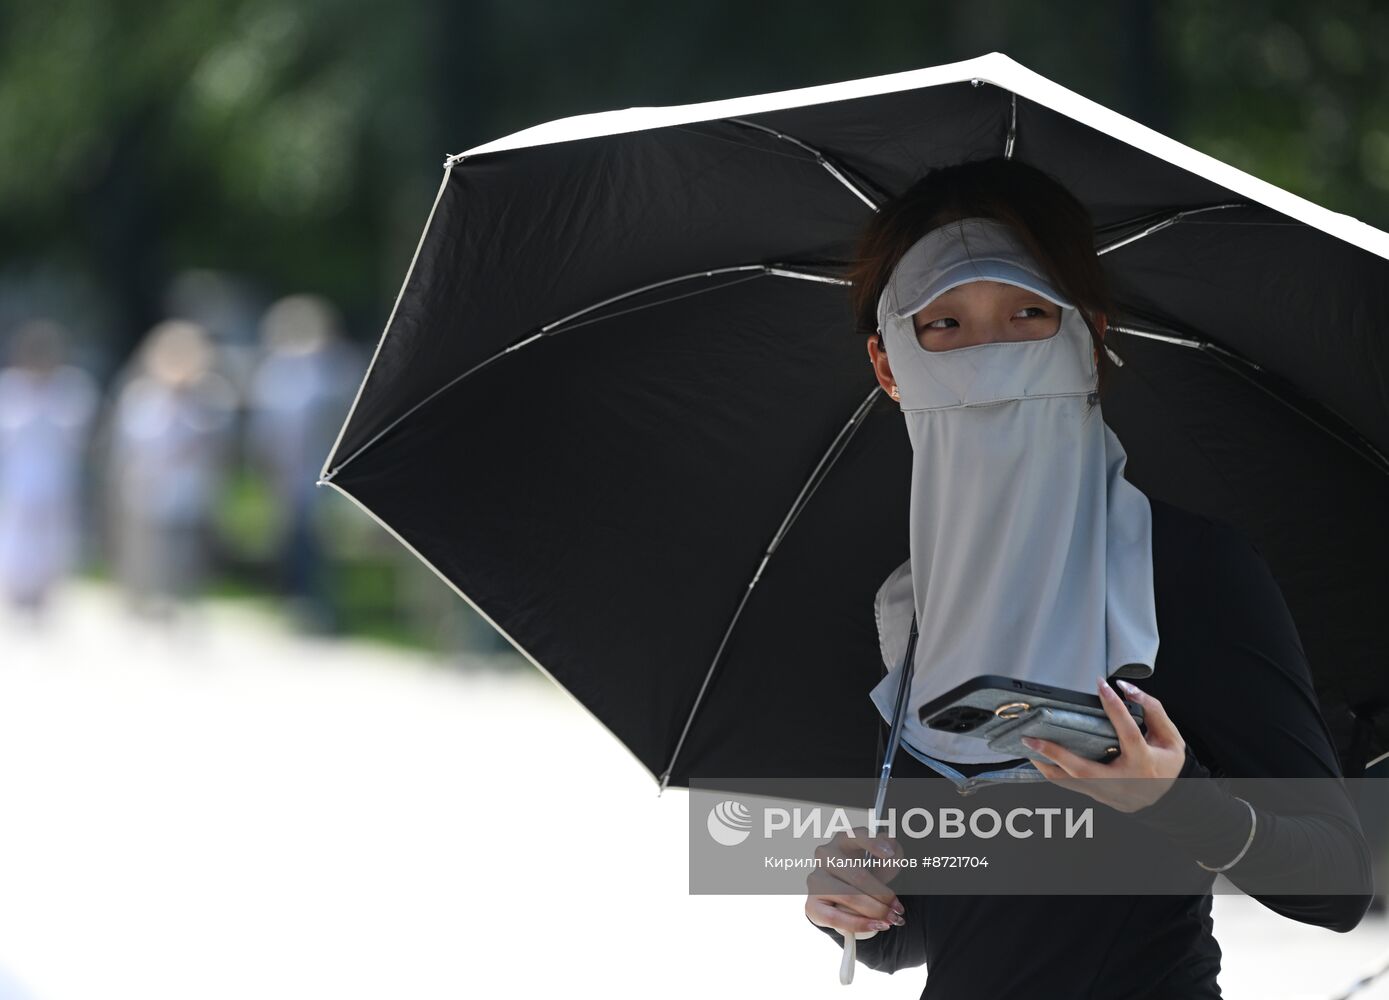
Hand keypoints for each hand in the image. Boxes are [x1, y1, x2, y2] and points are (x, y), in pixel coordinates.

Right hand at [804, 827, 906, 936]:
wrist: (843, 898)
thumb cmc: (864, 873)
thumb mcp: (882, 861)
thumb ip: (892, 852)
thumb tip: (891, 850)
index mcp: (843, 840)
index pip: (856, 836)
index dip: (873, 844)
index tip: (889, 854)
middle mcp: (825, 856)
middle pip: (858, 876)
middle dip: (882, 895)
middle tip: (897, 908)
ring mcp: (816, 880)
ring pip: (849, 897)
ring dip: (875, 911)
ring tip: (890, 919)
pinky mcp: (812, 904)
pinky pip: (836, 918)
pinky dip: (859, 924)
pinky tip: (875, 925)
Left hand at [1020, 677, 1185, 812]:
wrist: (1170, 800)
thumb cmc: (1167, 765)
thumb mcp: (1170, 738)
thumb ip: (1152, 710)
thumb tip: (1125, 689)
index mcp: (1144, 761)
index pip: (1127, 731)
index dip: (1115, 707)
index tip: (1101, 685)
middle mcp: (1123, 779)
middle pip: (1083, 769)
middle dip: (1054, 753)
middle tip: (1032, 737)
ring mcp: (1108, 792)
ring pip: (1071, 782)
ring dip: (1046, 765)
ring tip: (1028, 746)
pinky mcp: (1099, 797)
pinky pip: (1071, 785)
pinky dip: (1054, 771)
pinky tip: (1039, 758)